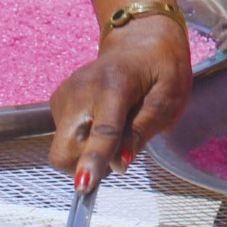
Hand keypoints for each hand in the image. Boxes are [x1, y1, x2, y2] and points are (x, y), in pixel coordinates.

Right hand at [48, 20, 192, 191]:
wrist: (139, 41)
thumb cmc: (160, 70)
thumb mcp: (168, 99)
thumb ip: (143, 130)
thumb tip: (121, 163)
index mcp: (114, 85)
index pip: (103, 131)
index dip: (93, 160)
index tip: (83, 185)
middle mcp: (81, 88)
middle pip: (66, 148)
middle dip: (86, 162)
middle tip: (121, 148)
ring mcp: (65, 94)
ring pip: (64, 148)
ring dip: (89, 150)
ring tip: (117, 126)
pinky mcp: (58, 101)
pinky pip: (65, 139)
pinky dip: (84, 140)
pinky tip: (103, 120)